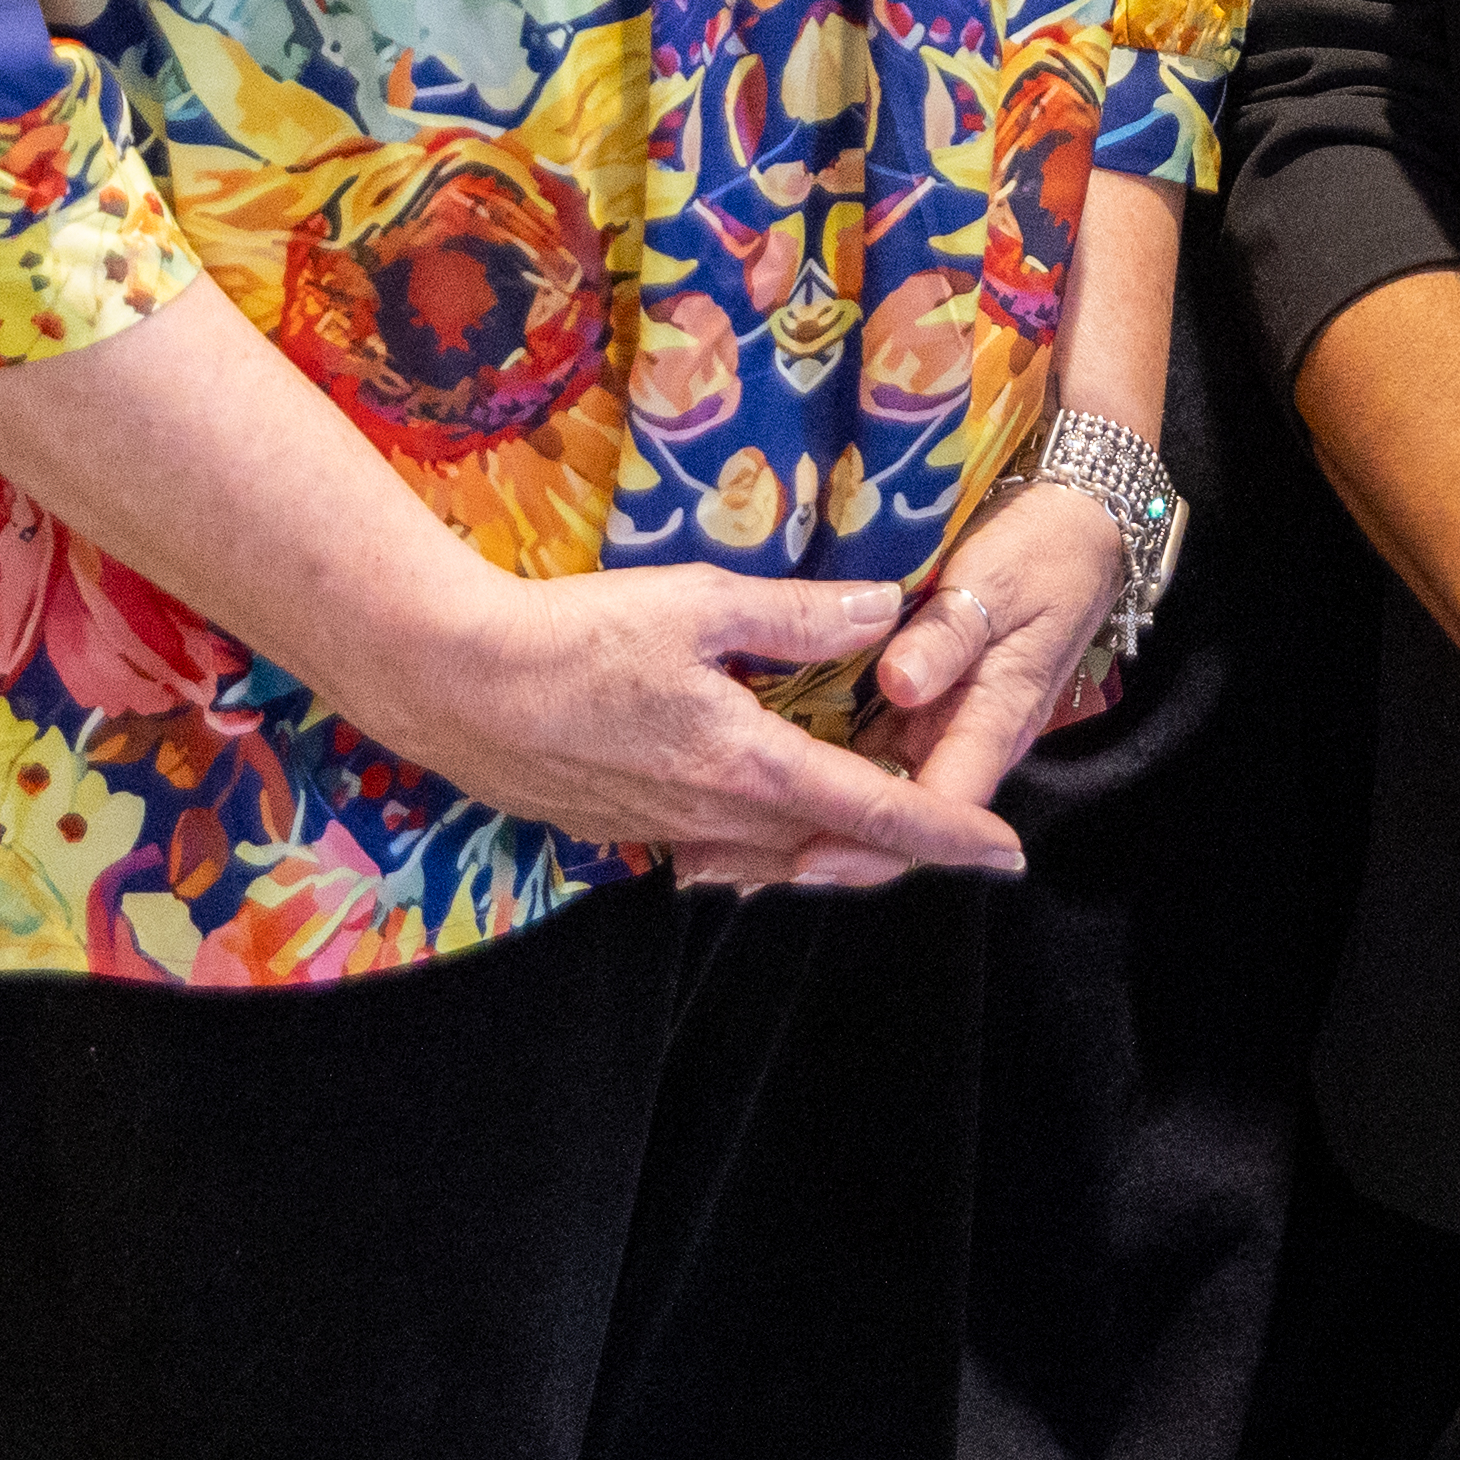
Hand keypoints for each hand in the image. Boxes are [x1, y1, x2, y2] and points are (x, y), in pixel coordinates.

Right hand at [371, 564, 1019, 885]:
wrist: (453, 684)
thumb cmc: (576, 634)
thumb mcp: (700, 601)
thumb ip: (800, 614)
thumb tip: (888, 611)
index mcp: (748, 765)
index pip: (876, 813)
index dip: (948, 834)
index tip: (1006, 851)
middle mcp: (716, 818)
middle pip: (833, 847)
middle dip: (899, 844)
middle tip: (953, 828)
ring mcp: (664, 834)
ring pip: (775, 858)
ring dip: (830, 845)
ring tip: (871, 821)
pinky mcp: (623, 832)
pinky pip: (718, 856)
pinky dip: (763, 843)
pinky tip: (764, 814)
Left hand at [746, 487, 1143, 892]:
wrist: (1075, 534)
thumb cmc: (1037, 555)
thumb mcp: (995, 584)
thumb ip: (947, 636)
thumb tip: (899, 684)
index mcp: (992, 721)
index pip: (934, 807)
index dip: (871, 839)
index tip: (806, 852)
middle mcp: (966, 743)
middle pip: (897, 819)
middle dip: (825, 847)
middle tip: (735, 864)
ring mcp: (944, 731)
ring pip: (879, 796)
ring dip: (816, 821)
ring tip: (730, 847)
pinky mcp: (924, 712)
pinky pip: (872, 760)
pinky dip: (822, 779)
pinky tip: (761, 790)